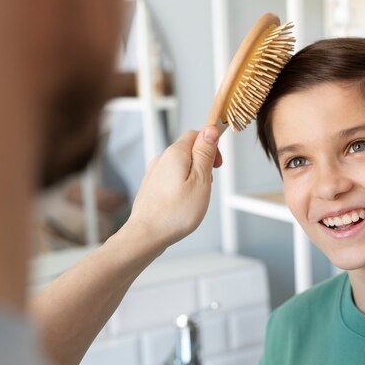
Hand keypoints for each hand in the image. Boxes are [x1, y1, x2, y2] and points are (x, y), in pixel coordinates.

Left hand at [117, 125, 222, 252]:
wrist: (146, 234)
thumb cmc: (175, 212)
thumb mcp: (201, 179)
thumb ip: (205, 153)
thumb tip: (211, 129)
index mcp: (175, 153)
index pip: (196, 134)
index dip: (212, 145)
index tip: (218, 164)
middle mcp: (162, 159)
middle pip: (188, 150)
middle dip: (203, 164)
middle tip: (208, 185)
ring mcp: (154, 173)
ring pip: (180, 166)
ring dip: (193, 176)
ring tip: (195, 197)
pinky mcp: (151, 186)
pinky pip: (171, 179)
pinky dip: (181, 186)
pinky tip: (182, 203)